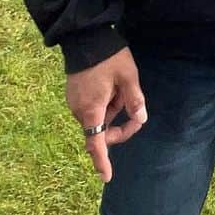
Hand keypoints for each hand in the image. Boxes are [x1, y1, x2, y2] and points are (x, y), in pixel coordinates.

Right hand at [65, 47, 147, 182]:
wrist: (85, 37)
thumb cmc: (109, 57)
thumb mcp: (128, 77)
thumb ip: (134, 100)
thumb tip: (140, 119)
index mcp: (92, 109)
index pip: (96, 143)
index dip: (102, 161)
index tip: (106, 177)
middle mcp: (79, 110)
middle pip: (100, 131)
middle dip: (118, 125)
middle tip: (135, 111)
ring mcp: (74, 102)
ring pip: (97, 118)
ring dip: (112, 110)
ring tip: (120, 86)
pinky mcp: (74, 94)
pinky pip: (91, 108)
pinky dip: (104, 104)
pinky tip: (111, 85)